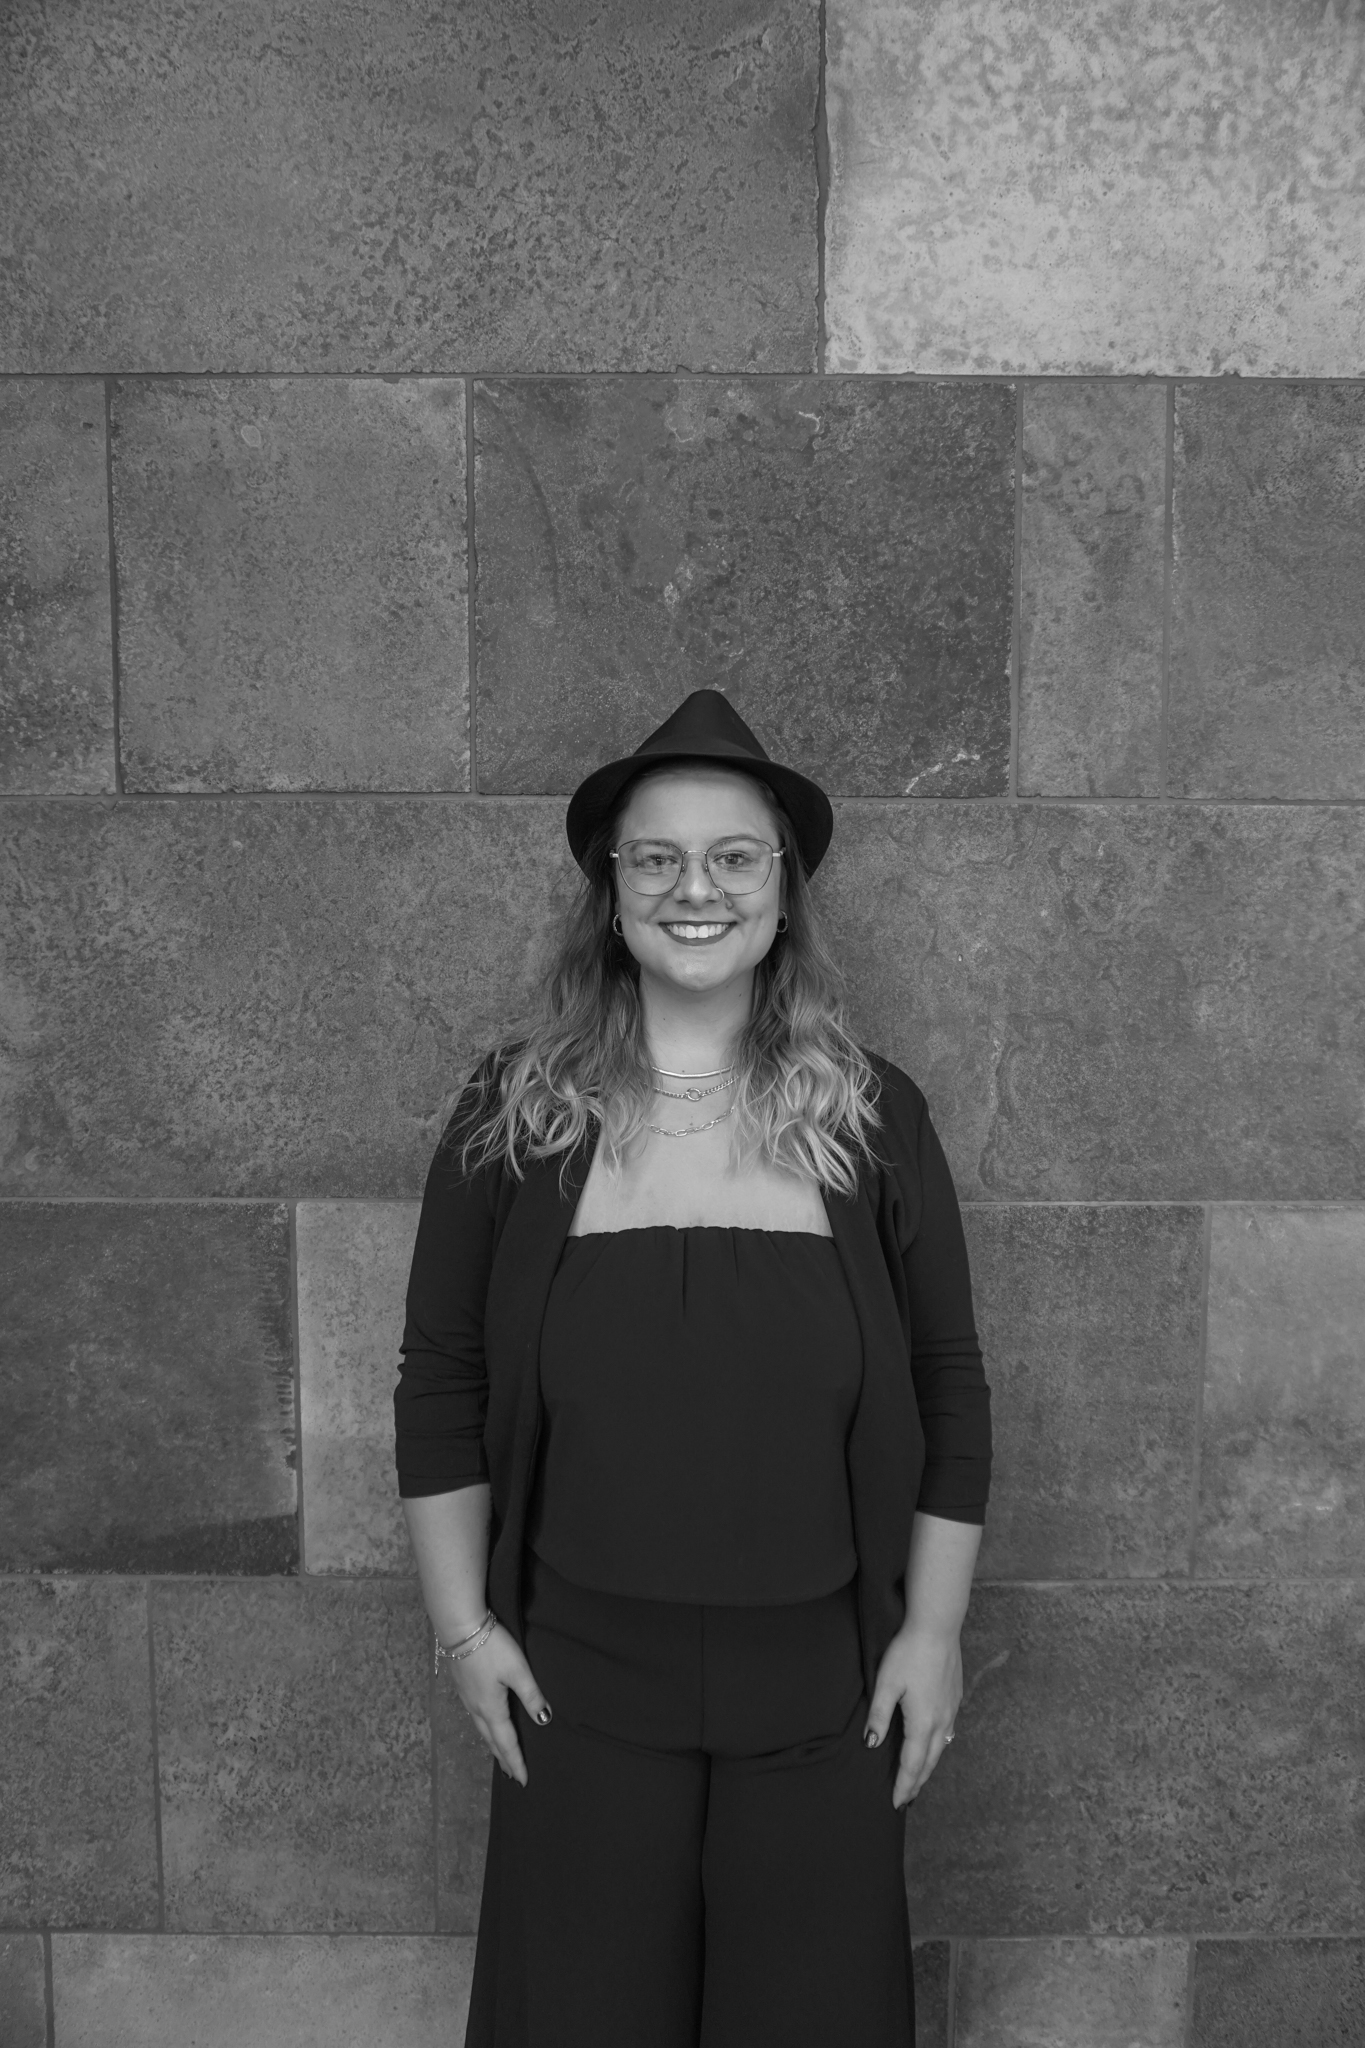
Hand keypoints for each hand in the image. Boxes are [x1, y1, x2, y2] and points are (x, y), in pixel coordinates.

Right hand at [444, 1622, 551, 1786]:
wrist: (459, 1627)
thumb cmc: (491, 1648)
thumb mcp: (517, 1670)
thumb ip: (531, 1695)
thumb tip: (544, 1721)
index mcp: (491, 1709)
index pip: (507, 1743)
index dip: (516, 1762)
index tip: (523, 1781)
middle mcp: (477, 1709)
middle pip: (492, 1740)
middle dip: (503, 1758)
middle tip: (512, 1775)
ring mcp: (467, 1698)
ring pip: (482, 1730)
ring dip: (493, 1745)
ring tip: (500, 1755)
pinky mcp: (462, 1687)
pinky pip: (475, 1718)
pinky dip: (485, 1730)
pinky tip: (486, 1724)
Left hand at [864, 1621, 961, 1808]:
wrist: (937, 1627)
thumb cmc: (908, 1653)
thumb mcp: (886, 1683)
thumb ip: (878, 1716)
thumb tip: (871, 1744)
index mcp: (922, 1722)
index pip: (912, 1764)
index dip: (903, 1785)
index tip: (896, 1803)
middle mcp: (941, 1721)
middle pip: (929, 1761)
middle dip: (917, 1782)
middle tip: (907, 1799)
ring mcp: (951, 1709)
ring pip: (940, 1748)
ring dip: (928, 1766)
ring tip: (918, 1778)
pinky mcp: (955, 1697)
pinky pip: (947, 1732)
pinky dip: (937, 1747)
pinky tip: (932, 1744)